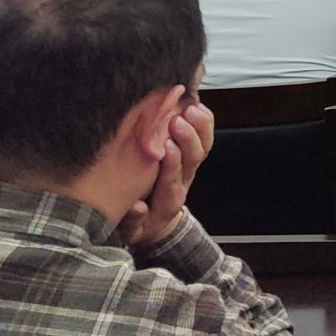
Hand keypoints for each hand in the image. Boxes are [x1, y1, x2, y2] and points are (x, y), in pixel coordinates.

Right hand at [116, 101, 215, 251]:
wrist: (157, 224)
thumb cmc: (140, 225)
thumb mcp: (131, 232)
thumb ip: (132, 222)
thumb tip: (136, 208)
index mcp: (168, 199)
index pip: (173, 178)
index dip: (172, 162)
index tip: (165, 146)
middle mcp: (183, 181)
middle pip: (194, 158)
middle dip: (188, 138)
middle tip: (177, 120)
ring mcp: (190, 168)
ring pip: (203, 146)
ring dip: (199, 126)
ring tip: (189, 107)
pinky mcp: (191, 157)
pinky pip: (204, 137)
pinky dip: (203, 120)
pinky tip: (194, 103)